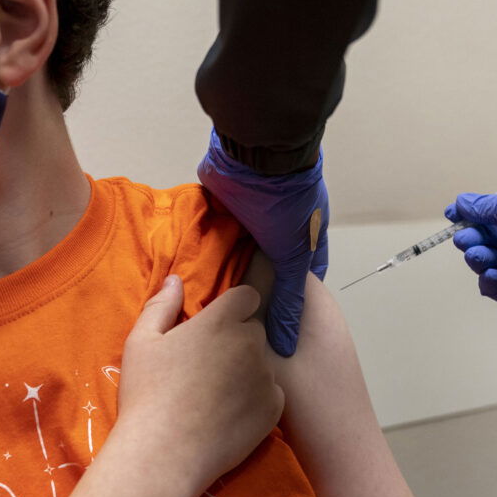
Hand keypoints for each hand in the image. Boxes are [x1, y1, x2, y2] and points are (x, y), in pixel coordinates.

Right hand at [117, 275, 284, 488]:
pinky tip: (230, 415)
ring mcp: (265, 376)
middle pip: (254, 331)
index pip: (248, 296)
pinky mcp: (274, 408)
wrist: (164, 453)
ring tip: (217, 396)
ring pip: (263, 363)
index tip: (219, 325)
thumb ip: (161, 306)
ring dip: (248, 371)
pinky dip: (257, 400)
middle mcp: (250, 343)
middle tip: (211, 367)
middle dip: (239, 341)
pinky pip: (272, 394)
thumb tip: (175, 279)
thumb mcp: (141, 342)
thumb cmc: (146, 394)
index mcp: (220, 321)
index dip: (236, 308)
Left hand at [198, 129, 328, 356]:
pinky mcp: (224, 205)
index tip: (272, 328)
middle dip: (250, 288)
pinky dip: (205, 248)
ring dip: (225, 269)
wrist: (256, 152)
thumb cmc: (287, 202)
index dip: (290, 303)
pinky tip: (190, 276)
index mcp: (305, 237)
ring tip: (206, 307)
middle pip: (265, 266)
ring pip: (237, 250)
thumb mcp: (292, 258)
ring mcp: (252, 215)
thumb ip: (288, 300)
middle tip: (231, 323)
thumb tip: (285, 344)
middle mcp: (279, 227)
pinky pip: (214, 232)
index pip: (301, 279)